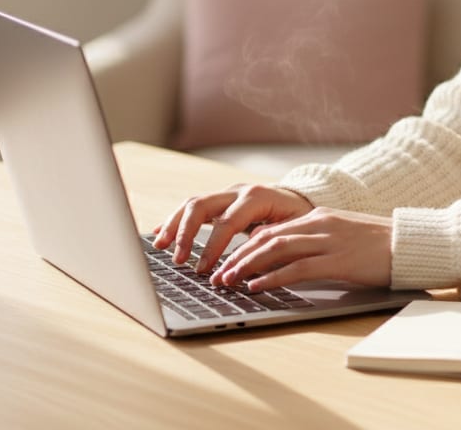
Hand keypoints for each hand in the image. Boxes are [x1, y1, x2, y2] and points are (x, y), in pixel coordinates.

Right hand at [151, 183, 312, 272]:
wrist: (302, 200)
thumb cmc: (300, 220)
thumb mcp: (293, 232)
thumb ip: (270, 246)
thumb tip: (244, 266)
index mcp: (257, 198)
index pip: (227, 222)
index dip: (213, 247)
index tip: (203, 269)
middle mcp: (238, 192)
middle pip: (201, 205)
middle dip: (185, 233)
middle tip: (179, 259)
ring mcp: (226, 195)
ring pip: (192, 204)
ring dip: (174, 225)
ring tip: (160, 247)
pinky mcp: (219, 202)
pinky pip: (192, 208)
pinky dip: (174, 221)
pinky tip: (159, 234)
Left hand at [210, 208, 393, 290]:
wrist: (412, 244)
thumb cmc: (380, 245)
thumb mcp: (343, 236)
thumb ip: (316, 242)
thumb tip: (287, 260)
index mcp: (319, 217)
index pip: (272, 229)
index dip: (244, 246)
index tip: (226, 262)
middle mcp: (320, 224)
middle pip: (267, 237)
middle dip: (237, 256)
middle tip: (217, 274)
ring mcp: (329, 240)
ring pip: (276, 249)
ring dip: (247, 266)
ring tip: (228, 281)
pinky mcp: (339, 260)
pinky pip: (297, 268)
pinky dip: (272, 277)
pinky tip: (257, 286)